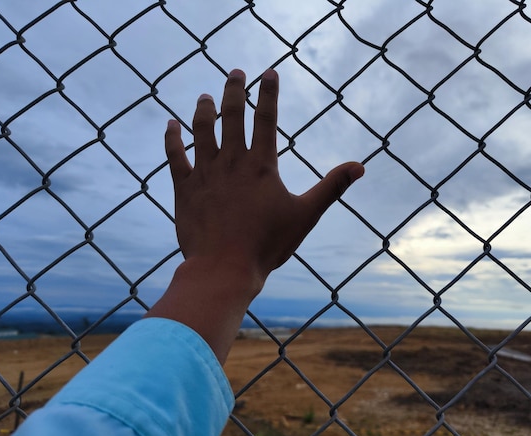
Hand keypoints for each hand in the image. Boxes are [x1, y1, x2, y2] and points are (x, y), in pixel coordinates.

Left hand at [147, 68, 362, 362]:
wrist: (223, 268)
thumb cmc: (267, 244)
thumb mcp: (306, 215)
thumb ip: (332, 187)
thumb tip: (360, 166)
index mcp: (261, 166)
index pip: (266, 119)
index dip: (268, 94)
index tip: (268, 73)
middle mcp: (231, 162)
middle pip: (231, 116)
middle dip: (234, 91)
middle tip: (235, 73)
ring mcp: (205, 173)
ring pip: (202, 131)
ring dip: (204, 110)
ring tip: (205, 96)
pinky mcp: (185, 188)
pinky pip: (175, 157)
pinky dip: (172, 139)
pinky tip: (170, 125)